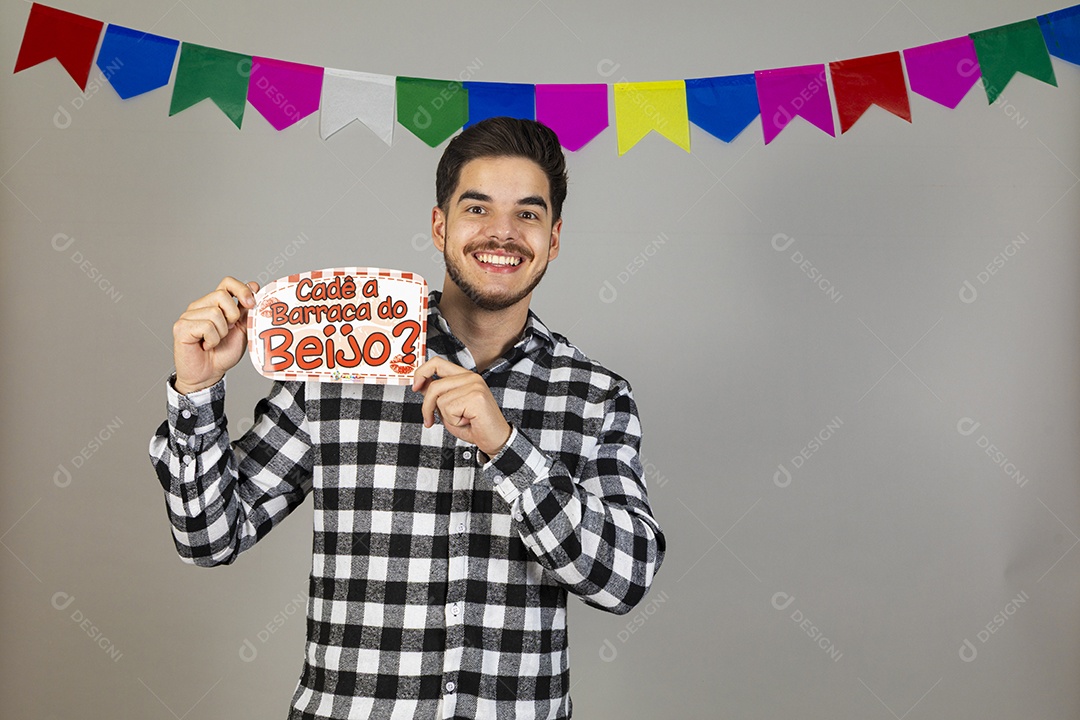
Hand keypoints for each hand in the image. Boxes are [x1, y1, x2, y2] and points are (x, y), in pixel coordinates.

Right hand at [172, 277, 259, 393]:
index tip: (250, 304)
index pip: (227, 283)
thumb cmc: (223, 353)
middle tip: (228, 331)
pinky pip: (206, 326)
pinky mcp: (181, 327)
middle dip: (232, 316)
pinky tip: (206, 345)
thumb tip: (254, 285)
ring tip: (214, 341)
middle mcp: (200, 305)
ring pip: (214, 312)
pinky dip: (212, 340)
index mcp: (215, 304)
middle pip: (221, 295)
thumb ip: (246, 309)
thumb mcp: (242, 329)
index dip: (241, 289)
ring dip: (221, 332)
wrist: (209, 374)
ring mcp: (188, 315)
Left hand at [411, 357, 511, 456]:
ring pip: (440, 399)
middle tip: (429, 419)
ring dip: (446, 416)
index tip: (415, 387)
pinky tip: (467, 421)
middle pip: (434, 385)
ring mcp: (474, 385)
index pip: (437, 362)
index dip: (422, 372)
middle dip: (427, 407)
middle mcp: (471, 377)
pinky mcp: (475, 396)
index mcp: (465, 376)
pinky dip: (454, 421)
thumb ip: (437, 395)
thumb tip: (420, 384)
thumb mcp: (449, 408)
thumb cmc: (475, 425)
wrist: (495, 439)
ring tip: (461, 419)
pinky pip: (448, 409)